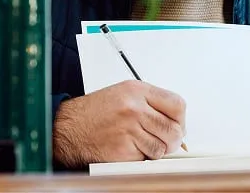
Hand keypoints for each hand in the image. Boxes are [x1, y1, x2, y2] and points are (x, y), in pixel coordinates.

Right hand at [53, 80, 185, 167]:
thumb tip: (176, 120)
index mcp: (138, 91)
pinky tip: (128, 149)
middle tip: (164, 141)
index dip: (181, 120)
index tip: (177, 126)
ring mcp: (129, 129)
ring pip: (162, 148)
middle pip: (174, 130)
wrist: (68, 126)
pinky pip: (145, 159)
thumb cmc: (96, 111)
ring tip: (141, 143)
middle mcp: (135, 108)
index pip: (177, 105)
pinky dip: (141, 159)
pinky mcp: (123, 149)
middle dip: (172, 140)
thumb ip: (151, 103)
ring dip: (155, 151)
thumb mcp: (125, 93)